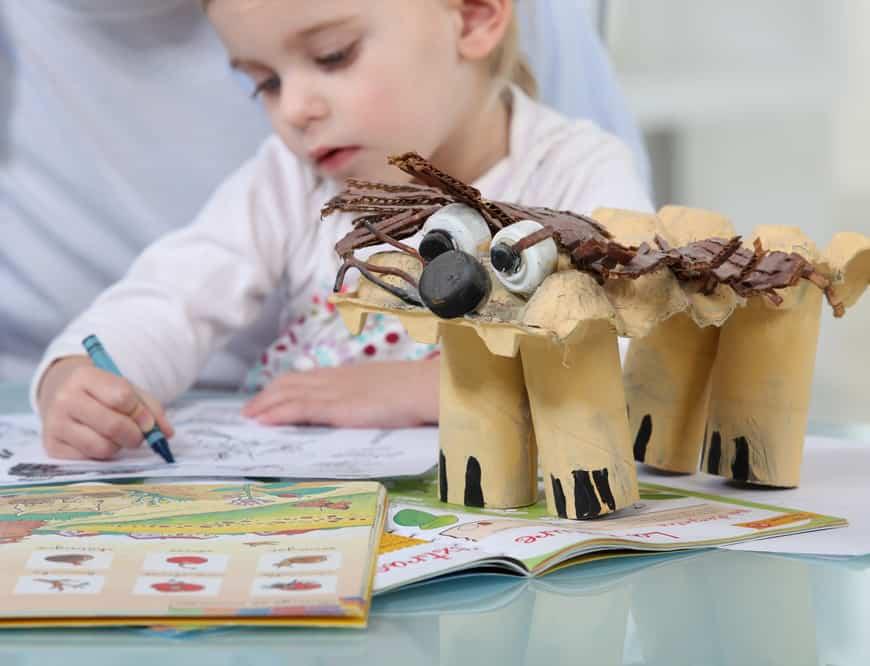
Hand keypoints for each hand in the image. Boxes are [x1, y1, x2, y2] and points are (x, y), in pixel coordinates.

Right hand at [37, 356, 174, 460]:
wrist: (61, 393)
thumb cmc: (101, 392)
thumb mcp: (126, 389)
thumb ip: (151, 408)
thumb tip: (166, 434)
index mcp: (84, 376)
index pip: (122, 397)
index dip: (141, 413)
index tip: (147, 421)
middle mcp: (65, 399)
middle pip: (114, 426)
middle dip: (135, 435)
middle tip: (138, 436)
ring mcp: (54, 424)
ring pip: (102, 447)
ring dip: (118, 447)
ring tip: (116, 437)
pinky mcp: (51, 447)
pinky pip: (89, 460)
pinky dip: (101, 456)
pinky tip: (98, 442)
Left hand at [242, 359, 438, 427]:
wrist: (425, 389)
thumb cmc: (415, 392)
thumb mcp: (386, 390)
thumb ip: (369, 396)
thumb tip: (364, 405)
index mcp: (348, 374)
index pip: (307, 377)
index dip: (285, 386)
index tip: (271, 395)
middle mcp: (335, 379)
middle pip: (291, 383)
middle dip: (267, 395)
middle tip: (250, 409)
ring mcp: (334, 392)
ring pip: (288, 394)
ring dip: (264, 405)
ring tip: (249, 416)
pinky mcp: (335, 407)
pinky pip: (297, 409)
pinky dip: (276, 413)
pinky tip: (263, 421)